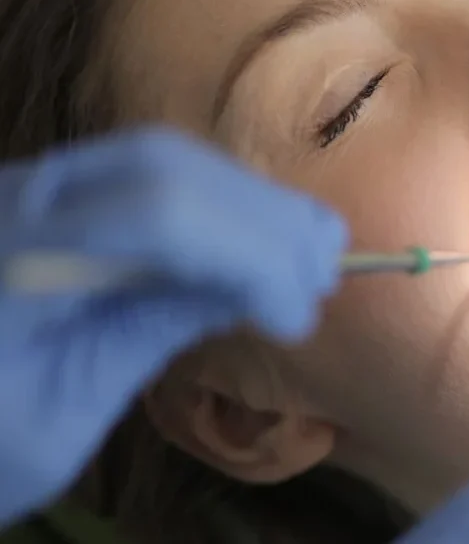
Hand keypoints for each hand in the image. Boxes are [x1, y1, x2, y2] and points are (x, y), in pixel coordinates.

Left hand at [0, 129, 347, 525]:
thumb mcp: (57, 420)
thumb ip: (145, 339)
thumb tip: (246, 292)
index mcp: (14, 264)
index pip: (153, 220)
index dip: (243, 255)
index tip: (295, 314)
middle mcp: (23, 200)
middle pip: (165, 171)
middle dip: (261, 218)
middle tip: (327, 268)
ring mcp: (36, 185)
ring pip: (164, 158)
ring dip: (249, 200)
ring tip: (315, 244)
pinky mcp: (55, 191)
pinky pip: (150, 171)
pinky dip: (219, 197)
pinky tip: (264, 227)